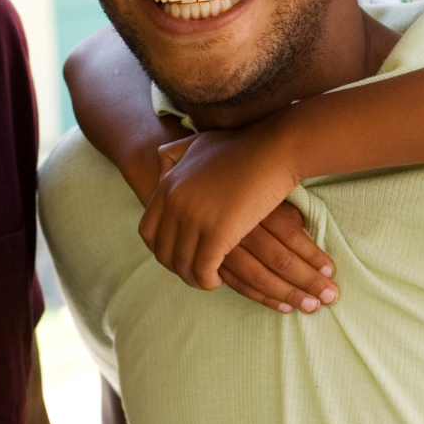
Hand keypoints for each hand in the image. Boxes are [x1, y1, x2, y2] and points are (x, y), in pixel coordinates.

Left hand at [139, 126, 335, 308]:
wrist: (275, 149)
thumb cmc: (243, 146)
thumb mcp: (198, 143)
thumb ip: (175, 153)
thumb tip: (160, 161)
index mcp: (168, 185)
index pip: (148, 230)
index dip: (161, 248)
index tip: (177, 254)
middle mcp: (175, 202)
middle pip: (163, 251)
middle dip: (176, 265)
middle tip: (193, 270)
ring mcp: (194, 218)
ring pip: (182, 263)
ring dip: (193, 277)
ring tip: (207, 278)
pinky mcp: (217, 233)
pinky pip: (203, 269)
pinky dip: (207, 280)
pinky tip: (217, 280)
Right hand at [217, 205, 338, 314]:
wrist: (204, 196)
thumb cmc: (248, 197)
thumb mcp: (271, 198)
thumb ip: (289, 217)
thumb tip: (312, 242)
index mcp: (258, 209)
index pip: (290, 236)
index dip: (312, 255)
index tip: (330, 271)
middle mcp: (240, 229)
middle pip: (278, 259)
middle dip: (307, 280)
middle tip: (329, 295)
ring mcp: (223, 248)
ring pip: (259, 276)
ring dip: (288, 294)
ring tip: (312, 306)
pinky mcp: (213, 264)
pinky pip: (240, 286)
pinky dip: (264, 298)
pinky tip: (284, 307)